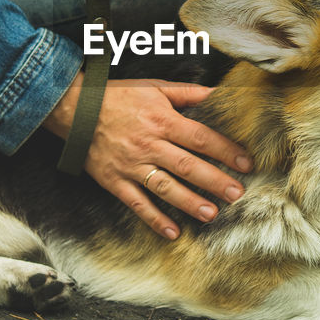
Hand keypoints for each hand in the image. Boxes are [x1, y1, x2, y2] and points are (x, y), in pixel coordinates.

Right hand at [44, 73, 250, 238]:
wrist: (75, 109)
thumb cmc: (119, 96)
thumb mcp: (155, 87)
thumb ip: (189, 93)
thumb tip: (221, 92)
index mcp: (162, 120)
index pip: (200, 137)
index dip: (225, 150)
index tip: (245, 163)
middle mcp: (149, 145)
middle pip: (187, 165)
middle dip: (214, 180)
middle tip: (237, 194)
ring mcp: (131, 165)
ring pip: (165, 187)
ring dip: (189, 202)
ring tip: (211, 214)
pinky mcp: (115, 181)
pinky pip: (137, 204)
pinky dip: (154, 219)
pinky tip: (173, 233)